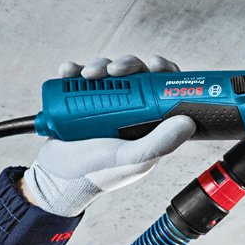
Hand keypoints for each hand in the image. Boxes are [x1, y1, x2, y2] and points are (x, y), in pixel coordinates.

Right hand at [21, 55, 196, 216]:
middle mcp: (128, 110)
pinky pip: (78, 77)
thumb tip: (188, 121)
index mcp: (148, 122)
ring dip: (99, 65)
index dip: (163, 72)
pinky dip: (73, 69)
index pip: (163, 89)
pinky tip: (68, 72)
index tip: (155, 65)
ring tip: (87, 75)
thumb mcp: (132, 159)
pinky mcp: (78, 101)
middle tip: (115, 70)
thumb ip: (160, 143)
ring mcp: (103, 104)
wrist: (56, 180)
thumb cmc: (97, 174)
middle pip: (136, 74)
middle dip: (127, 65)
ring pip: (109, 70)